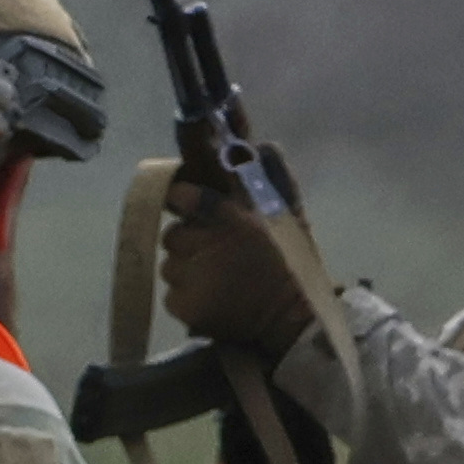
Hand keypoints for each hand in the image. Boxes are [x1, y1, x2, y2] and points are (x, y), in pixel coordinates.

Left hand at [155, 175, 320, 354]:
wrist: (292, 320)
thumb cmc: (293, 266)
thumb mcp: (290, 219)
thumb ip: (275, 180)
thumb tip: (264, 143)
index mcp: (234, 220)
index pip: (185, 197)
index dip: (181, 198)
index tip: (182, 200)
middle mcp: (207, 245)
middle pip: (173, 235)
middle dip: (189, 242)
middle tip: (217, 255)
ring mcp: (191, 276)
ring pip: (171, 265)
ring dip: (188, 270)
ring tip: (220, 280)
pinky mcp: (182, 304)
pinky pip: (172, 294)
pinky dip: (188, 297)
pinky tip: (215, 299)